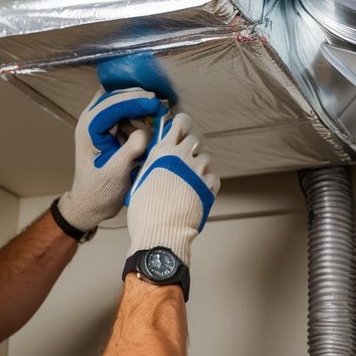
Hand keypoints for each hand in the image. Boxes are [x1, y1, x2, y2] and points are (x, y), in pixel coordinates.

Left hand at [57, 88, 163, 230]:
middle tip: (160, 111)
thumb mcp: (116, 172)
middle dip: (139, 102)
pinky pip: (128, 117)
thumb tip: (146, 132)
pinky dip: (140, 122)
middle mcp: (92, 120)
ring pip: (125, 105)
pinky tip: (148, 136)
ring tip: (152, 132)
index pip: (112, 104)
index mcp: (89, 127)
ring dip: (140, 114)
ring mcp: (101, 124)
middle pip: (118, 97)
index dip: (135, 101)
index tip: (155, 104)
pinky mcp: (111, 130)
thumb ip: (131, 150)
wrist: (91, 204)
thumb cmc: (100, 191)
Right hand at [127, 113, 218, 264]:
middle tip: (187, 153)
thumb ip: (154, 162)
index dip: (182, 122)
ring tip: (190, 175)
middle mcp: (183, 157)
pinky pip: (213, 176)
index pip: (179, 123)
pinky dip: (207, 179)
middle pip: (196, 138)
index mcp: (163, 152)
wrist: (160, 233)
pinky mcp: (209, 187)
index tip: (181, 125)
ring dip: (200, 162)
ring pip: (206, 156)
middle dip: (192, 143)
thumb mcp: (142, 178)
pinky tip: (197, 187)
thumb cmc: (144, 210)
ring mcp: (198, 172)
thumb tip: (160, 153)